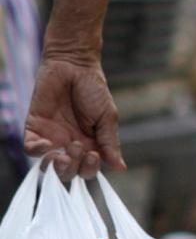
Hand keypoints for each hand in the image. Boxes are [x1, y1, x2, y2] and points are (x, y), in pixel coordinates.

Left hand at [23, 56, 124, 177]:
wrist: (74, 65)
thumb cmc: (94, 89)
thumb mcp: (107, 117)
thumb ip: (110, 142)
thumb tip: (121, 168)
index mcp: (89, 145)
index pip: (87, 170)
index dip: (89, 169)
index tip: (93, 154)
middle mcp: (69, 145)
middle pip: (67, 173)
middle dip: (73, 168)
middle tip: (77, 148)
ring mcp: (51, 137)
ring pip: (47, 166)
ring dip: (55, 166)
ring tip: (62, 153)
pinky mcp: (34, 127)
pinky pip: (30, 148)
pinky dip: (37, 151)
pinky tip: (47, 144)